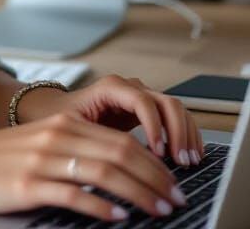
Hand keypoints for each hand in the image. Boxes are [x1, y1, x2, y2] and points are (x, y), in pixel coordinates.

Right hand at [0, 112, 187, 221]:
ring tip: (160, 210)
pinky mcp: (29, 184)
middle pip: (120, 153)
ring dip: (139, 193)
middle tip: (177, 199)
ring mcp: (43, 160)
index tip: (172, 183)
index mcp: (61, 124)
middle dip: (155, 178)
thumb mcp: (38, 146)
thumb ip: (73, 151)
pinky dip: (100, 206)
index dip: (153, 162)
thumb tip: (115, 172)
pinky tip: (117, 218)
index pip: (120, 139)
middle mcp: (56, 136)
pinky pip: (73, 195)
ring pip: (105, 172)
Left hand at [18, 74, 204, 166]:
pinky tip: (191, 155)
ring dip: (186, 134)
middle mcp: (130, 88)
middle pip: (166, 102)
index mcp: (111, 87)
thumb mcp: (73, 125)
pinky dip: (186, 134)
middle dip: (178, 131)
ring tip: (190, 161)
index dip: (154, 126)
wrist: (57, 110)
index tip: (159, 152)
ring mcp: (141, 97)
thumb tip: (114, 159)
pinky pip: (175, 117)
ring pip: (175, 109)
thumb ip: (94, 136)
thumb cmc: (61, 117)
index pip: (142, 101)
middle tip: (182, 160)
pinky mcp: (147, 111)